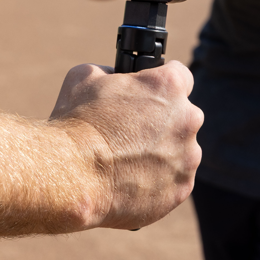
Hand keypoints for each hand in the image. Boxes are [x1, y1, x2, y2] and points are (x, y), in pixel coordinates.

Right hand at [48, 60, 202, 230]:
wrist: (71, 177)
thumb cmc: (77, 124)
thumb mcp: (86, 77)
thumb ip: (111, 72)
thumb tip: (115, 77)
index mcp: (170, 86)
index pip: (180, 76)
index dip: (162, 85)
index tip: (150, 96)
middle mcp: (188, 118)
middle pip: (183, 117)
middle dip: (163, 123)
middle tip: (132, 136)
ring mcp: (188, 156)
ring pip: (181, 151)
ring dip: (163, 154)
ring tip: (128, 163)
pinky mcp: (182, 188)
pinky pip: (175, 181)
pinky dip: (159, 182)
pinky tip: (132, 183)